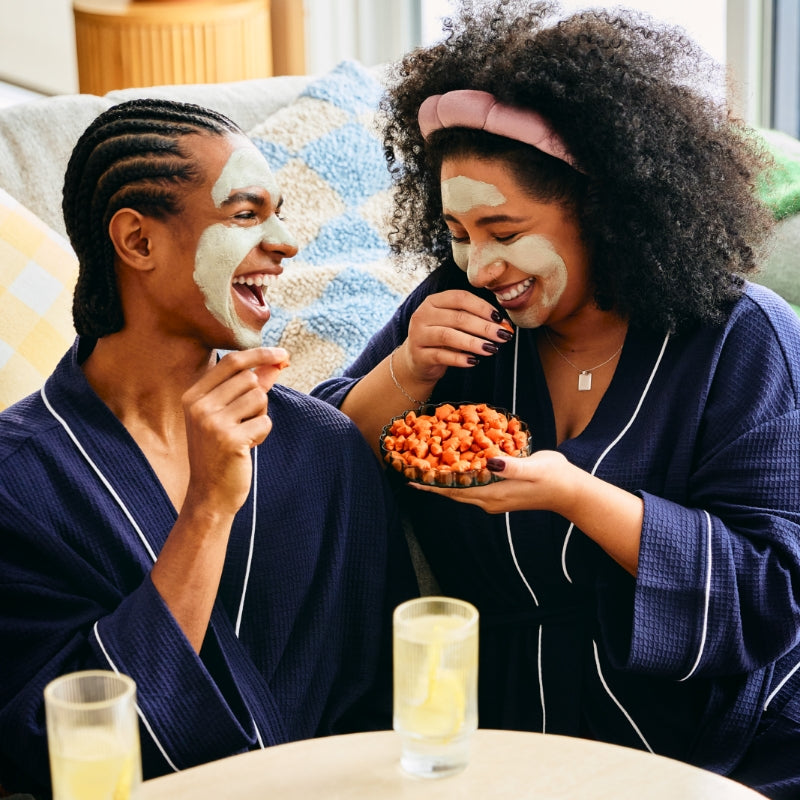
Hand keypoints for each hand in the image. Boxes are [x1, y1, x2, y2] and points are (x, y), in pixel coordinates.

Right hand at [181, 347, 287, 515]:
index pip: (232, 362)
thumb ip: (249, 387)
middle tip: (246, 422)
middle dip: (258, 398)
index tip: (282, 354)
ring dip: (260, 416)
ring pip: (259, 398)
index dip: (260, 354)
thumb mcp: (228, 415)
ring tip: (244, 434)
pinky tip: (247, 447)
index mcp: (193, 396)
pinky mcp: (230, 440)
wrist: (209, 494)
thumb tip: (275, 363)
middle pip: (250, 380)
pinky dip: (262, 434)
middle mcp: (200, 406)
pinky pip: (264, 422)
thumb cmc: (220, 452)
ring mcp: (213, 423)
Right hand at [402, 289, 513, 383]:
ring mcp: (418, 335)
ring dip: (473, 342)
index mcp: (433, 301)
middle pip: (457, 318)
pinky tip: (474, 361)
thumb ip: (474, 320)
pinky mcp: (419, 355)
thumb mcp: (454, 324)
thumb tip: (503, 325)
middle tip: (503, 335)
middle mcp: (423, 315)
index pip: (460, 298)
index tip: (499, 318)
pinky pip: (441, 356)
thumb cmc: (442, 338)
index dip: (481, 307)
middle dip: (484, 327)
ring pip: (448, 336)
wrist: (418, 361)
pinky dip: (459, 359)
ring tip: (491, 348)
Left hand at [410, 450, 576, 514]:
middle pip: (452, 491)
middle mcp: (488, 500)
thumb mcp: (534, 468)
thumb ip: (512, 466)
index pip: (453, 490)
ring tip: (425, 466)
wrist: (571, 492)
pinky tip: (455, 464)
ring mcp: (493, 498)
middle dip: (431, 481)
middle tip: (410, 467)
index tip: (410, 476)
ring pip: (461, 489)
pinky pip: (472, 485)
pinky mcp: (499, 493)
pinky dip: (459, 476)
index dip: (431, 483)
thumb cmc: (554, 478)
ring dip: (443, 478)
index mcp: (492, 494)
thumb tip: (490, 462)